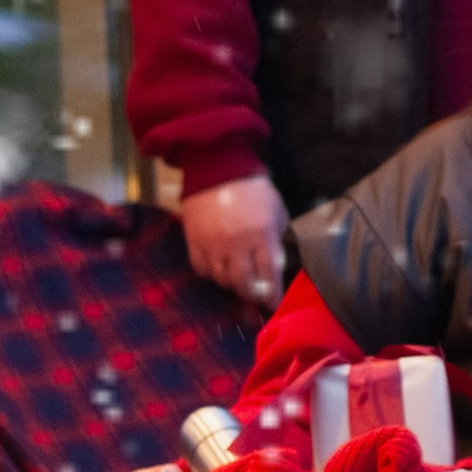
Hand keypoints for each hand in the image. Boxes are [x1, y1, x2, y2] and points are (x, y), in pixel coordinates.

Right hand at [181, 174, 286, 306]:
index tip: (273, 304)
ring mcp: (213, 244)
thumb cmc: (254, 189)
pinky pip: (201, 268)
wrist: (218, 167)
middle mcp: (237, 244)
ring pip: (221, 279)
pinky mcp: (194, 240)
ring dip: (231, 284)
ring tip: (237, 280)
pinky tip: (217, 269)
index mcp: (262, 235)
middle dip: (251, 294)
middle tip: (255, 295)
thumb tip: (276, 261)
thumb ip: (277, 237)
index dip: (272, 294)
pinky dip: (211, 274)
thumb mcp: (276, 210)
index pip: (269, 275)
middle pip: (243, 284)